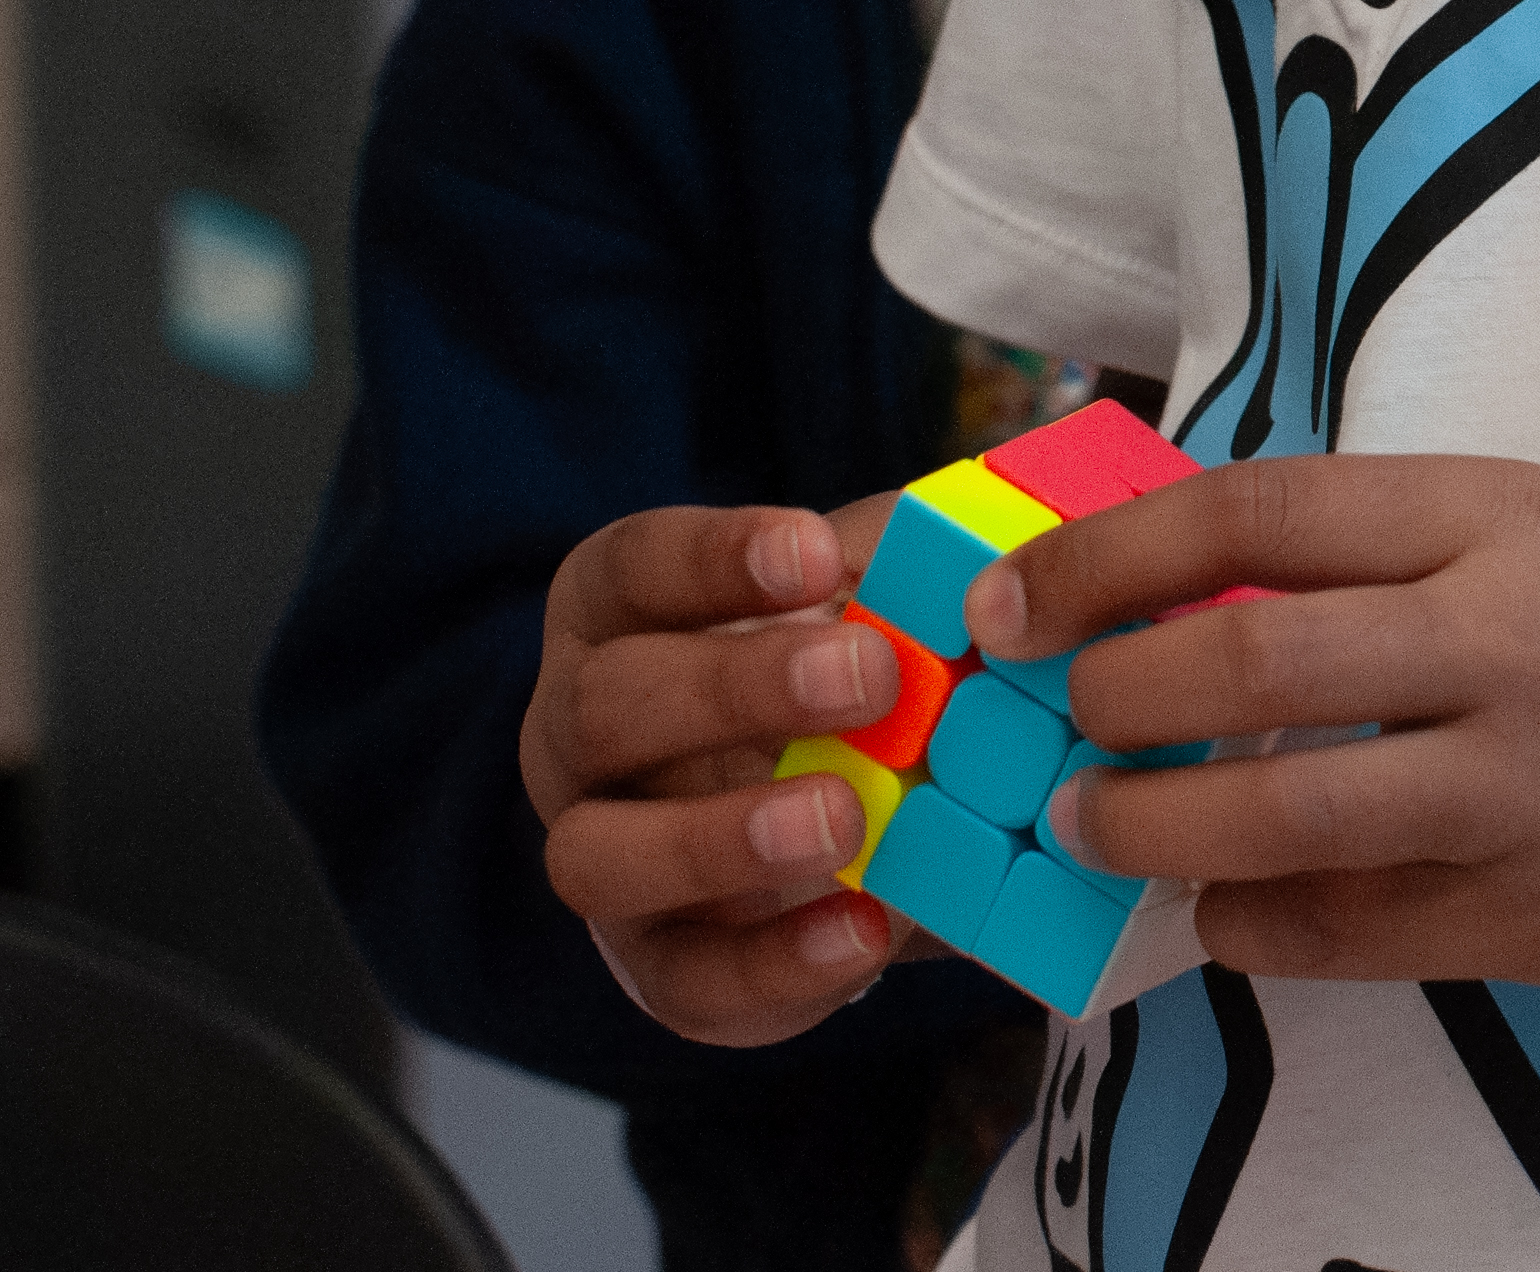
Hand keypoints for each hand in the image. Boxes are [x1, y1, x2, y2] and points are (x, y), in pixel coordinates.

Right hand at [522, 493, 916, 1045]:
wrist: (860, 810)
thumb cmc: (851, 668)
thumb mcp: (878, 598)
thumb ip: (901, 576)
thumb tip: (960, 570)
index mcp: (620, 617)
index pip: (632, 569)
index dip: (714, 560)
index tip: (821, 556)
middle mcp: (579, 734)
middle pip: (604, 706)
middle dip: (734, 690)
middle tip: (872, 677)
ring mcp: (603, 856)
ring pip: (595, 856)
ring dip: (720, 838)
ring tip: (845, 817)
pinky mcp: (658, 965)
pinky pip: (686, 984)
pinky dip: (777, 964)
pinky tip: (868, 927)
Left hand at [972, 455, 1539, 1019]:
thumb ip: (1428, 566)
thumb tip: (1224, 593)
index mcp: (1514, 515)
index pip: (1261, 510)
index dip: (1112, 553)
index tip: (1020, 593)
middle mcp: (1512, 637)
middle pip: (1239, 661)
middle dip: (1100, 693)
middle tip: (1045, 714)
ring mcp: (1529, 789)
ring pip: (1272, 816)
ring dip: (1150, 830)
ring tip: (1099, 828)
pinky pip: (1348, 935)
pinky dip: (1255, 930)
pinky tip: (1228, 920)